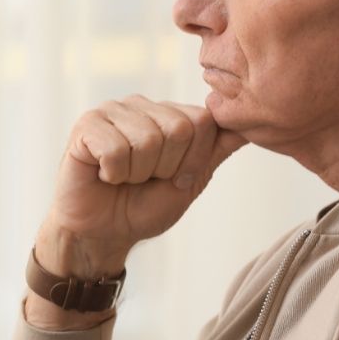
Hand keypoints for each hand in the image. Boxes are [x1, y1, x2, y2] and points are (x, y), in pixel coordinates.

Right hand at [35, 95, 246, 278]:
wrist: (102, 234)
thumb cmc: (143, 207)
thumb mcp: (191, 180)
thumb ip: (217, 149)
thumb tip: (251, 125)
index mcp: (169, 114)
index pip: (204, 121)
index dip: (193, 160)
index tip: (174, 177)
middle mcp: (142, 105)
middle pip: (179, 129)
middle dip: (166, 168)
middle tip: (144, 179)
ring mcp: (113, 111)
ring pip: (147, 140)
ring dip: (137, 173)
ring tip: (123, 177)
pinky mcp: (87, 125)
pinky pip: (115, 149)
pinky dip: (113, 174)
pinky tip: (104, 175)